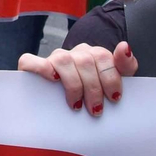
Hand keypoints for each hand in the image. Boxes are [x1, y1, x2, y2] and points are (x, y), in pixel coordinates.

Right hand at [18, 42, 136, 115]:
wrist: (66, 106)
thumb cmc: (93, 95)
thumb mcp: (115, 82)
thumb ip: (124, 65)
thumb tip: (124, 46)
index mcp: (93, 54)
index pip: (103, 57)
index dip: (110, 78)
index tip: (114, 98)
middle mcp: (74, 53)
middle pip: (85, 61)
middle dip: (93, 88)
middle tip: (95, 109)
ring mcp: (53, 58)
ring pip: (63, 60)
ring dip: (73, 84)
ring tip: (76, 105)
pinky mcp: (31, 66)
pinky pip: (31, 60)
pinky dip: (41, 68)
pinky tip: (52, 79)